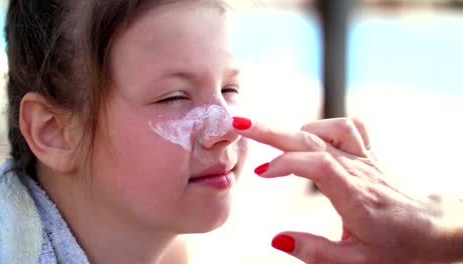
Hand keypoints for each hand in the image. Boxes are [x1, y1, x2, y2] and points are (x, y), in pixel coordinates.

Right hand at [232, 117, 462, 263]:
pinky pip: (347, 127)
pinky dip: (323, 127)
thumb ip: (315, 252)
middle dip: (271, 130)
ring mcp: (363, 159)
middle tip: (240, 124)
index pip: (316, 165)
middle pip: (311, 140)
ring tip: (268, 137)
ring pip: (325, 131)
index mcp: (354, 195)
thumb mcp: (355, 262)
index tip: (260, 173)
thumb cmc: (397, 247)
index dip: (285, 163)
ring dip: (293, 129)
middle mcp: (357, 170)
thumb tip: (276, 240)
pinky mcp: (366, 155)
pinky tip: (308, 137)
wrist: (430, 228)